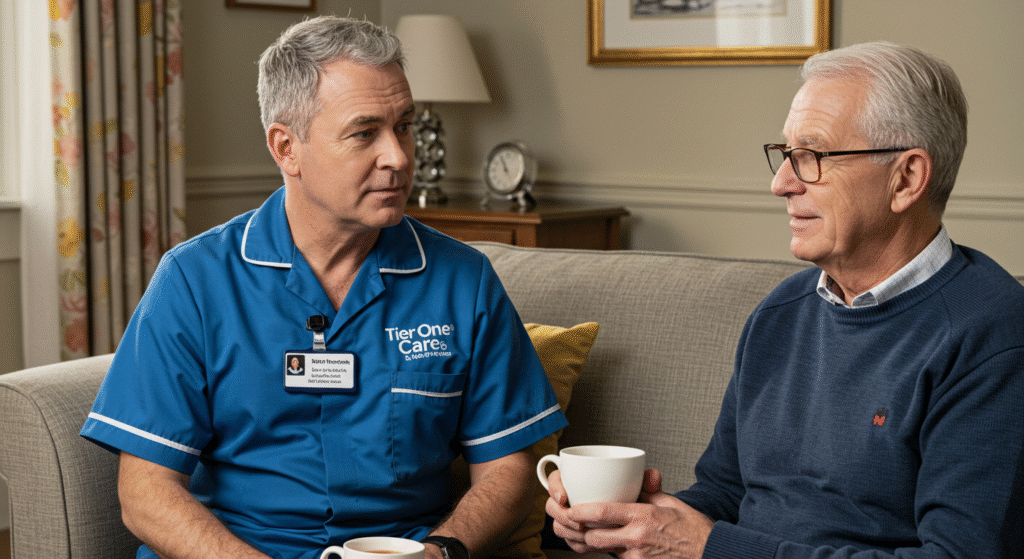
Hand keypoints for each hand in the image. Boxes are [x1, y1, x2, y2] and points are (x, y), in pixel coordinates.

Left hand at [544, 469, 712, 558]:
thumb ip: (645, 490)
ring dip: (585, 541)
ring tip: (575, 530)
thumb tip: (632, 479)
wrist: (709, 551)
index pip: (603, 512)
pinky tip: (597, 541)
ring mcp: (636, 555)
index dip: (580, 511)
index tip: (570, 506)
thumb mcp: (667, 501)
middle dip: (576, 530)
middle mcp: (636, 538)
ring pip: (601, 549)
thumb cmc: (691, 526)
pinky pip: (615, 557)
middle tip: (567, 520)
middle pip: (594, 537)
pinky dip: (604, 549)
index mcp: (642, 516)